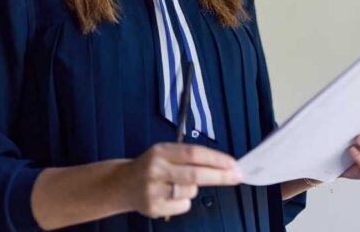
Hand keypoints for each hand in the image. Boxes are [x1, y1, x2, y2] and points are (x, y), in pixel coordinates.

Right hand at [117, 142, 241, 218]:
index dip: (216, 159)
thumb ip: (190, 157)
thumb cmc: (153, 166)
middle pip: (195, 174)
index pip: (194, 153)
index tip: (233, 163)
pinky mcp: (153, 208)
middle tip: (237, 176)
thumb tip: (224, 165)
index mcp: (161, 151)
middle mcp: (156, 170)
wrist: (122, 183)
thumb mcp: (166, 153)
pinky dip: (184, 201)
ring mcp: (153, 190)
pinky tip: (170, 196)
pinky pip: (183, 206)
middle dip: (220, 176)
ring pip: (191, 191)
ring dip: (194, 189)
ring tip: (179, 184)